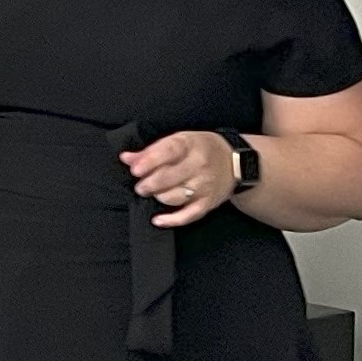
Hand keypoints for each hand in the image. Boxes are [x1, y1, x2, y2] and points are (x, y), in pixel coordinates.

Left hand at [119, 131, 234, 226]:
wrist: (235, 163)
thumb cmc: (202, 149)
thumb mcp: (180, 140)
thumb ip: (152, 150)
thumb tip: (126, 158)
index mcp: (191, 145)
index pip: (168, 152)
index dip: (149, 161)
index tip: (135, 169)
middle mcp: (199, 165)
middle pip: (168, 178)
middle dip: (148, 184)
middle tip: (141, 186)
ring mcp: (205, 186)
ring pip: (173, 197)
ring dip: (158, 196)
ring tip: (155, 192)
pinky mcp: (208, 203)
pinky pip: (187, 215)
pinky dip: (171, 220)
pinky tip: (158, 219)